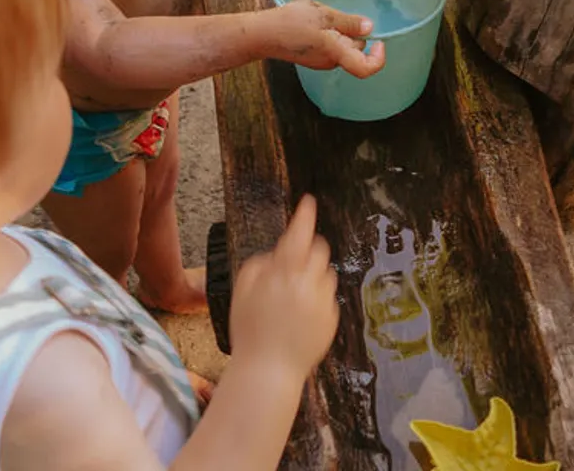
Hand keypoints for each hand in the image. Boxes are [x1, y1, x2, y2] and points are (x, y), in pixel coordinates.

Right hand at [229, 196, 338, 379]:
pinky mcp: (332, 318)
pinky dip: (316, 299)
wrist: (269, 370)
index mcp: (284, 272)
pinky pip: (328, 297)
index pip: (300, 233)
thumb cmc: (250, 331)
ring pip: (325, 273)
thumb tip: (274, 255)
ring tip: (291, 298)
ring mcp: (324, 301)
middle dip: (308, 249)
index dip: (305, 215)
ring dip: (313, 276)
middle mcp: (309, 283)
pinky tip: (298, 317)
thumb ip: (258, 266)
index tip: (308, 203)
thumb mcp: (241, 292)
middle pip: (319, 249)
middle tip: (291, 264)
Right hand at [262, 0, 385, 77]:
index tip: (379, 42)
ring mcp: (321, 61)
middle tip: (342, 15)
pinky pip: (331, 47)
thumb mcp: (323, 14)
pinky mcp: (313, 57)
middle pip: (356, 51)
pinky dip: (330, 34)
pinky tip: (316, 22)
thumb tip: (369, 28)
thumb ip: (348, 22)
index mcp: (336, 52)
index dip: (378, 58)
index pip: (366, 68)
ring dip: (341, 32)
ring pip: (343, 47)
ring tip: (324, 16)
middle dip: (356, 33)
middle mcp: (331, 62)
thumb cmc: (290, 23)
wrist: (262, 34)